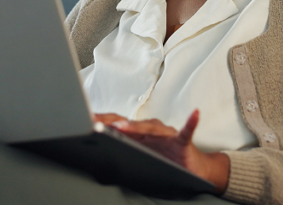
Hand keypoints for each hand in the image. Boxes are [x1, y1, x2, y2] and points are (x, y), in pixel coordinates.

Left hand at [93, 110, 230, 193]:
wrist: (192, 168)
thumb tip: (104, 153)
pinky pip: (187, 130)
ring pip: (152, 128)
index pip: (120, 125)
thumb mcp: (144, 157)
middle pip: (133, 124)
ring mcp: (167, 134)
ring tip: (125, 126)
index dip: (105, 123)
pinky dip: (191, 121)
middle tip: (97, 122)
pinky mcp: (182, 140)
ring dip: (138, 126)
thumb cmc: (168, 161)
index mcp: (141, 135)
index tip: (87, 121)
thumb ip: (128, 151)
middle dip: (114, 123)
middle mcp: (153, 130)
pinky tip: (194, 114)